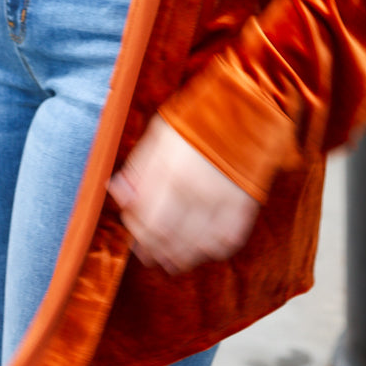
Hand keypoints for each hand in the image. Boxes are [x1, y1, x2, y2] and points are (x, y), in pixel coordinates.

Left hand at [108, 114, 259, 274]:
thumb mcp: (160, 134)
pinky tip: (199, 244)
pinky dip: (209, 250)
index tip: (132, 225)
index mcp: (172, 169)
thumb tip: (117, 193)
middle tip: (146, 249)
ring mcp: (223, 201)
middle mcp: (197, 190)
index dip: (136, 229)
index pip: (148, 221)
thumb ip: (138, 167)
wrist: (247, 108)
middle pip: (168, 241)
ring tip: (168, 253)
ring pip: (195, 250)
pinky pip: (225, 245)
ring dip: (177, 257)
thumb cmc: (198, 119)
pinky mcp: (244, 207)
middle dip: (152, 249)